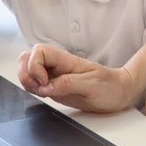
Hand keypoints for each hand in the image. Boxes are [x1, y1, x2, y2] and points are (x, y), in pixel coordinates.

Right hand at [16, 43, 138, 112]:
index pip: (39, 51)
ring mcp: (54, 76)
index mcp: (66, 60)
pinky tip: (44, 94)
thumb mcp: (92, 85)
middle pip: (27, 58)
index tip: (45, 82)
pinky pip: (34, 84)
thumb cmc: (110, 86)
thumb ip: (68, 84)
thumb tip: (46, 87)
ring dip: (28, 82)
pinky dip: (32, 89)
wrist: (119, 93)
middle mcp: (57, 66)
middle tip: (39, 87)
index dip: (35, 66)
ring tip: (42, 92)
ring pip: (28, 70)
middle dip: (26, 73)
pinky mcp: (54, 87)